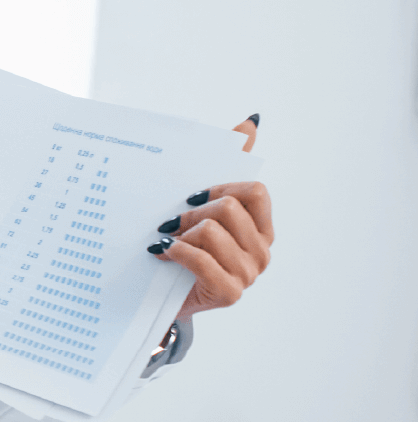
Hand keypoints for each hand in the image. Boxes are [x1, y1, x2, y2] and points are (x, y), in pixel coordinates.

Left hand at [150, 115, 272, 319]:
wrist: (161, 300)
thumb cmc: (183, 249)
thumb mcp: (201, 207)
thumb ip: (228, 165)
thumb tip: (251, 121)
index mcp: (261, 227)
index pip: (254, 192)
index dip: (219, 187)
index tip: (189, 196)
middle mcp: (262, 250)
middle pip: (230, 208)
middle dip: (193, 212)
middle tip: (169, 223)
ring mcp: (248, 273)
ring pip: (213, 232)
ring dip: (181, 234)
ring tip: (165, 241)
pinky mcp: (230, 293)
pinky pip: (201, 260)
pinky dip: (175, 252)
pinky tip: (159, 253)